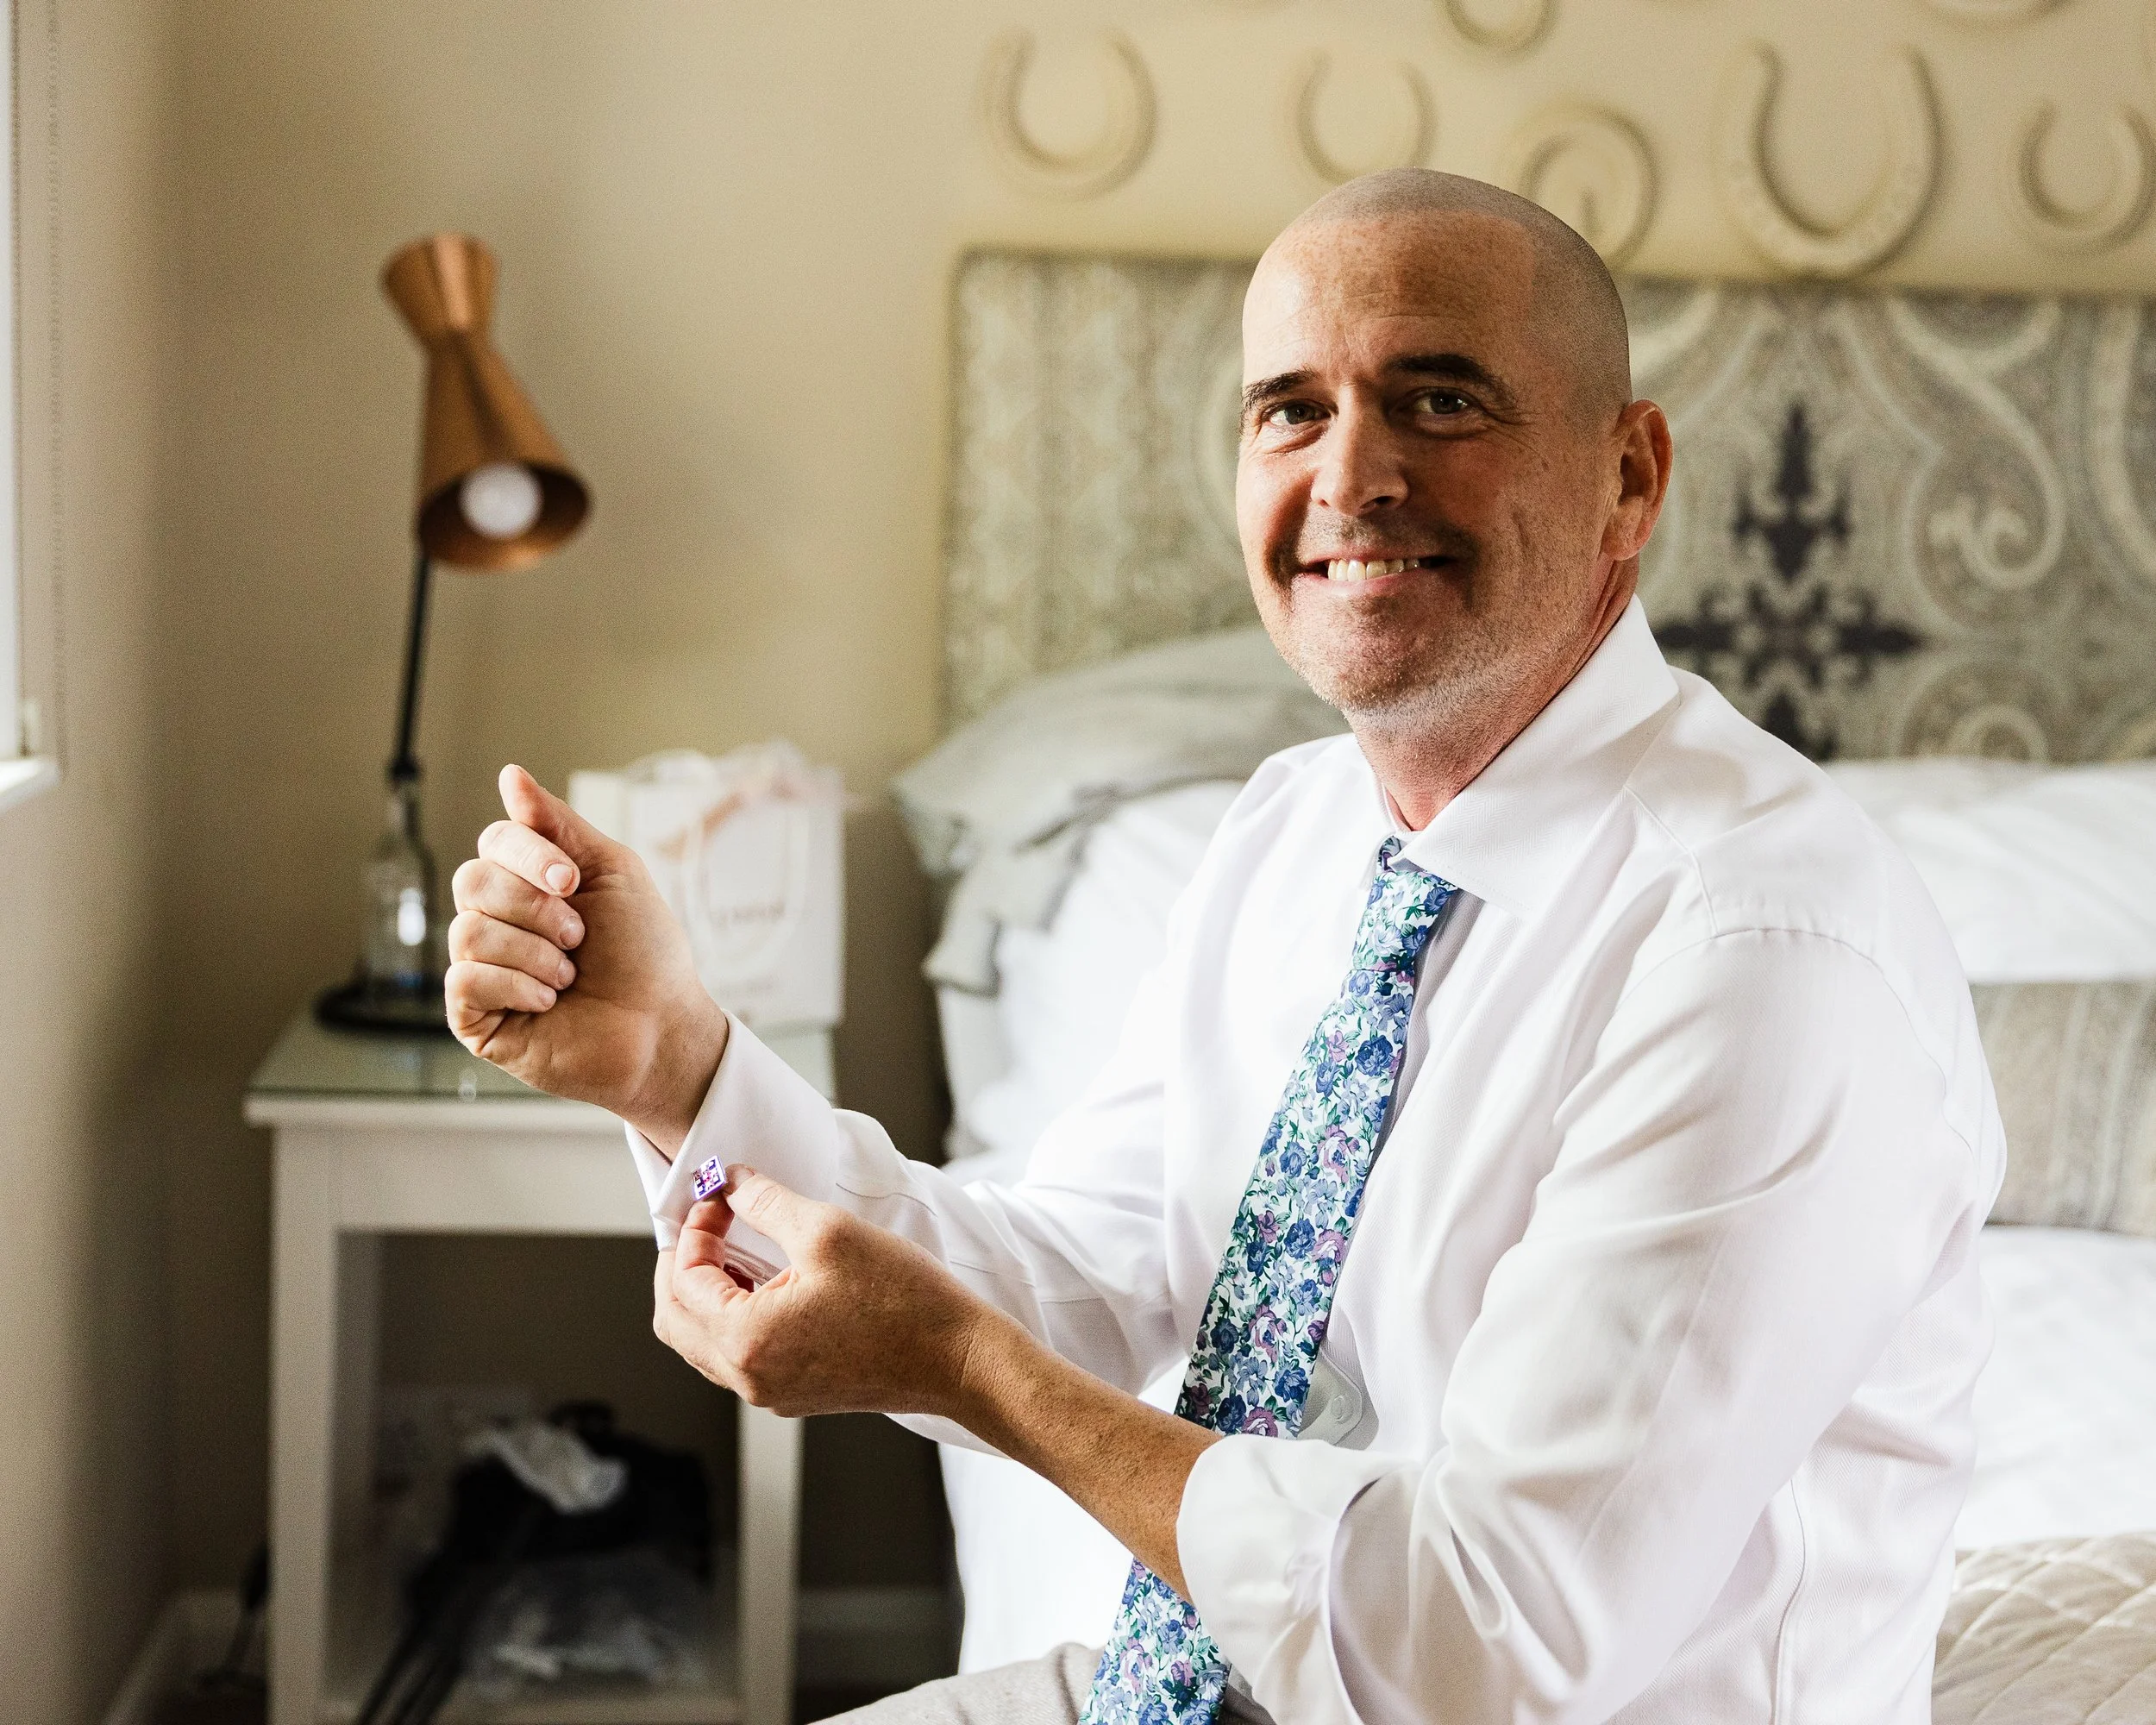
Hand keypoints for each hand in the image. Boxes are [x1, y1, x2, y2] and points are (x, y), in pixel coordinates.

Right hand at [446, 764, 727, 1149]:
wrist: (661, 1028)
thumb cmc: (645, 954)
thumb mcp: (612, 872)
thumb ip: (559, 824)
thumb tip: (510, 774)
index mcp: (528, 883)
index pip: (495, 840)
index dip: (530, 855)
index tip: (573, 881)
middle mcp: (498, 920)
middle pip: (472, 880)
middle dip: (535, 907)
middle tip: (579, 936)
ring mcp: (483, 967)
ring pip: (468, 931)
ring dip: (534, 953)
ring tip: (570, 976)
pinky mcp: (475, 1017)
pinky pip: (464, 980)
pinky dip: (517, 987)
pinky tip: (549, 1003)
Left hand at [653, 1169, 991, 1419]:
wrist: (958, 1359)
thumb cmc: (903, 1301)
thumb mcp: (828, 1231)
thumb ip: (766, 1202)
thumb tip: (732, 1183)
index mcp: (746, 1339)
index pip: (684, 1279)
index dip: (694, 1228)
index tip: (719, 1197)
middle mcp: (749, 1377)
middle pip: (675, 1320)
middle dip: (682, 1265)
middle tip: (708, 1222)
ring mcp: (771, 1392)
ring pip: (702, 1343)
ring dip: (705, 1292)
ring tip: (734, 1247)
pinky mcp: (795, 1394)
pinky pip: (738, 1357)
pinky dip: (733, 1317)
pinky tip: (765, 1281)